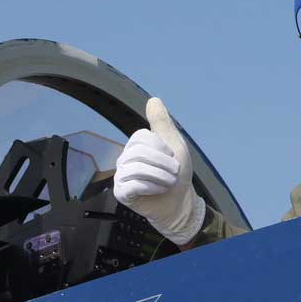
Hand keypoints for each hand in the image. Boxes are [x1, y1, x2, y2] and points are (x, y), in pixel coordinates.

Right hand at [113, 97, 205, 244]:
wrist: (179, 202)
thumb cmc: (177, 173)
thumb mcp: (175, 145)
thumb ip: (162, 123)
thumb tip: (153, 99)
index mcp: (136, 145)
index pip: (142, 137)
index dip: (163, 148)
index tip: (171, 157)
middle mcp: (125, 158)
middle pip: (139, 152)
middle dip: (164, 164)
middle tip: (173, 173)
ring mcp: (121, 175)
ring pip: (136, 169)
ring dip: (161, 177)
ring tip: (167, 183)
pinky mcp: (121, 193)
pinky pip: (133, 185)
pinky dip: (152, 188)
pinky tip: (157, 191)